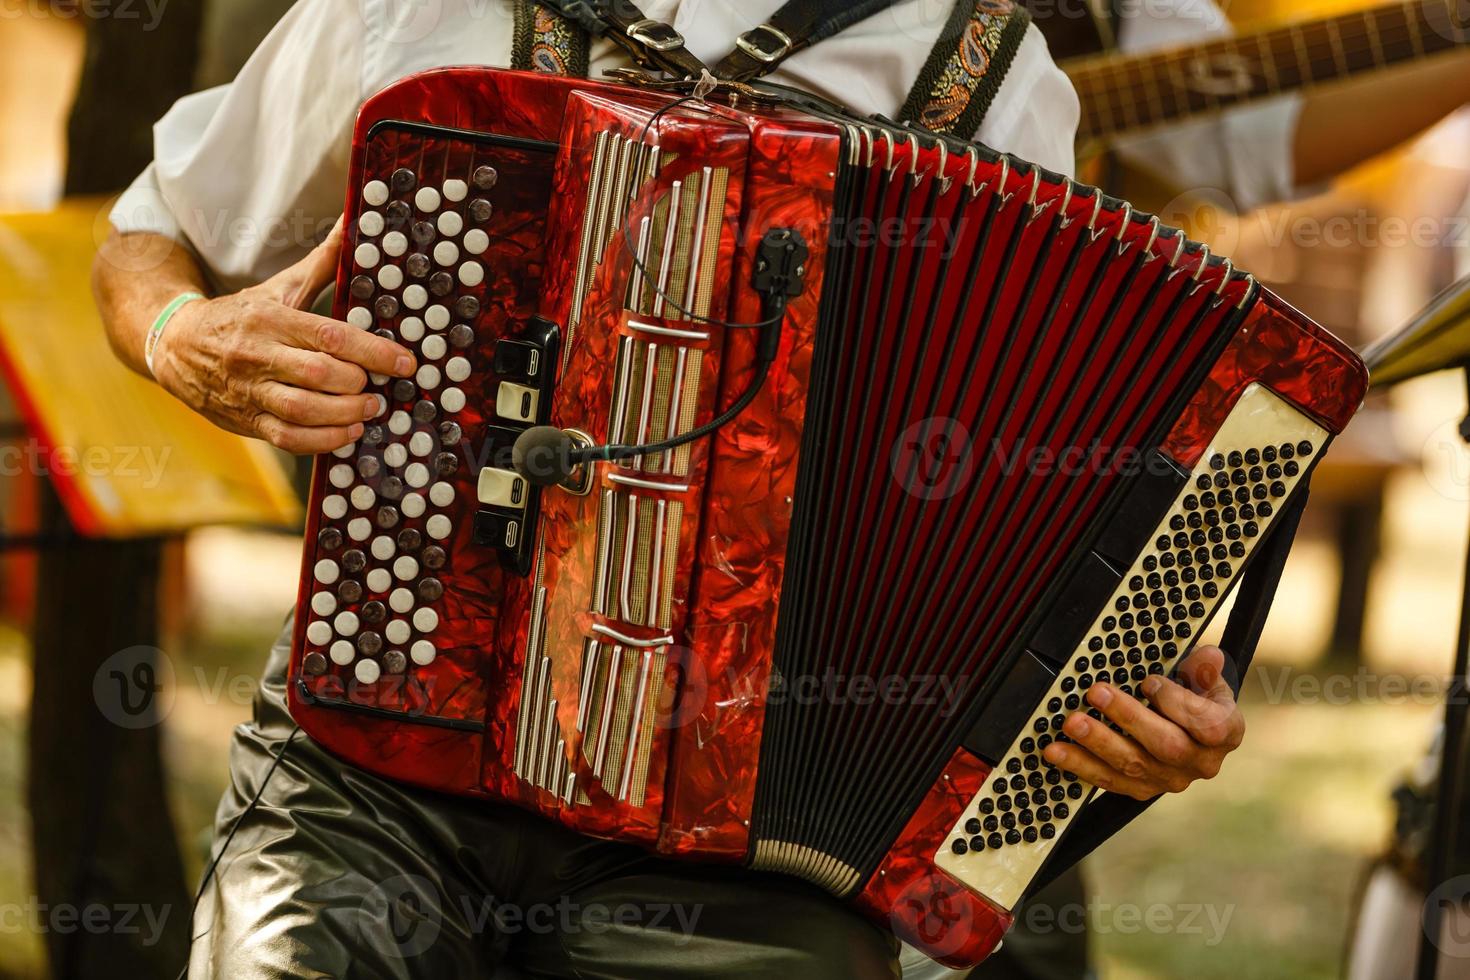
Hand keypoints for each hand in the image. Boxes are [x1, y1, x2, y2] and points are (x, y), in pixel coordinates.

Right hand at [152, 218, 416, 453]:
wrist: (175, 344)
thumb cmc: (241, 315)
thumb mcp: (279, 287)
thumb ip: (322, 262)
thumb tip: (354, 223)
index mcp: (271, 319)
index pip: (329, 335)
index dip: (373, 352)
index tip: (404, 362)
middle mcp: (259, 355)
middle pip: (319, 375)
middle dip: (358, 383)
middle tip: (382, 386)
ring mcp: (250, 391)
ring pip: (304, 410)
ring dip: (345, 415)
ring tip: (369, 408)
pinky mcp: (246, 420)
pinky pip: (288, 438)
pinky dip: (324, 441)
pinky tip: (347, 433)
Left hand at [1042, 646, 1243, 801]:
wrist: (1192, 738)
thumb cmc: (1199, 703)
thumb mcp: (1206, 682)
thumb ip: (1204, 669)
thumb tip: (1207, 655)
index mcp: (1225, 734)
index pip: (1207, 726)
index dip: (1177, 703)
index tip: (1148, 682)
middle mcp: (1201, 763)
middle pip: (1166, 745)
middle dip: (1128, 717)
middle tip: (1098, 693)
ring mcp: (1170, 780)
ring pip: (1132, 765)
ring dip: (1098, 743)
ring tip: (1072, 722)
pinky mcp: (1142, 790)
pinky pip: (1108, 780)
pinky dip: (1080, 765)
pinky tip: (1057, 751)